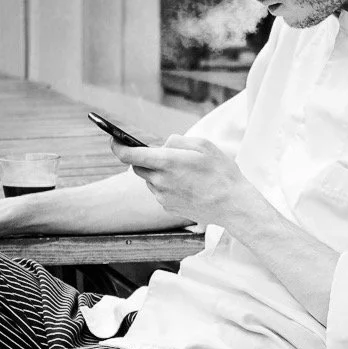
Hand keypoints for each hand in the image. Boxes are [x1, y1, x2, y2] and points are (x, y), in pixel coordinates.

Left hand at [114, 135, 247, 228]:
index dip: (118, 146)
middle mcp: (161, 181)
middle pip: (138, 167)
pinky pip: (159, 193)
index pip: (129, 154)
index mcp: (167, 162)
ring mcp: (163, 196)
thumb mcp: (203, 145)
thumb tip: (162, 146)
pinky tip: (186, 186)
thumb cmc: (221, 172)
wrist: (233, 206)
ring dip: (157, 173)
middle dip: (144, 159)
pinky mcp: (168, 207)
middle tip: (162, 156)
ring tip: (182, 173)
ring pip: (149, 180)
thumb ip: (177, 141)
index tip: (114, 141)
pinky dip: (166, 186)